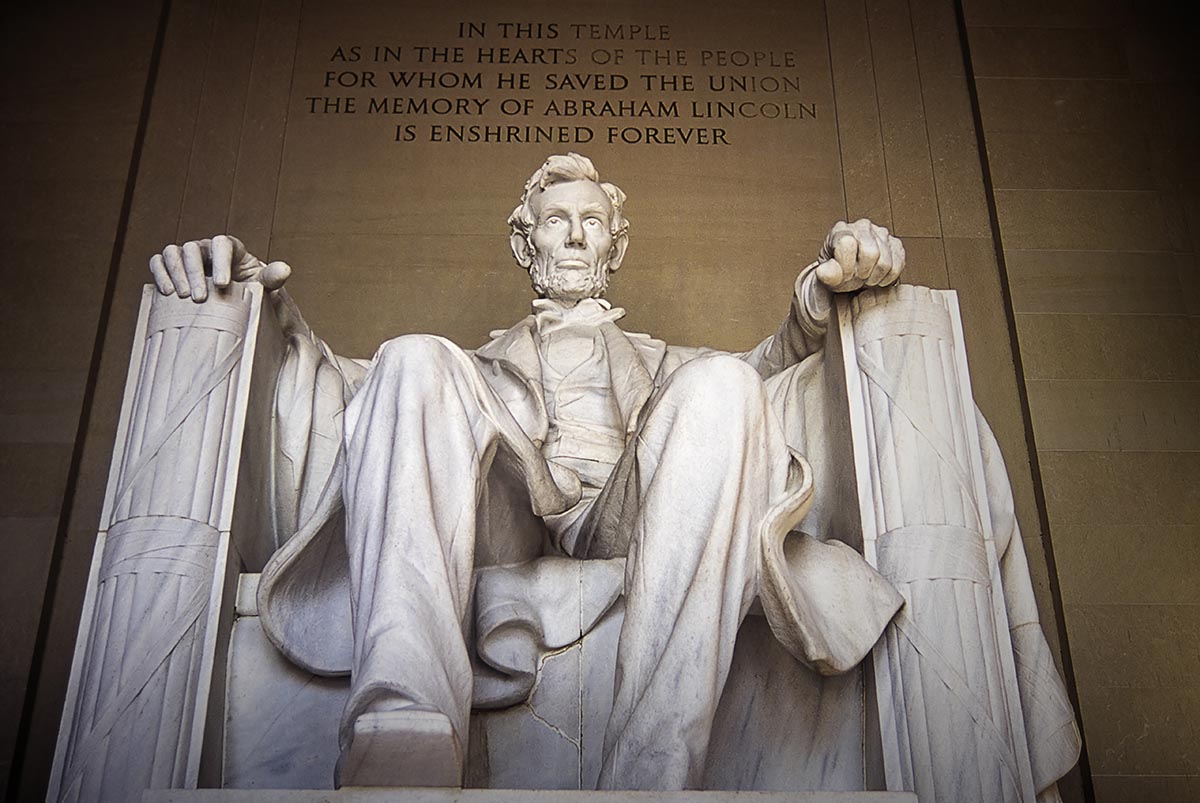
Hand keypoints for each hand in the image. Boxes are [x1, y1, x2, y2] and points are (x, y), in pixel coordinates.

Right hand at [149, 234, 290, 301]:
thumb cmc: (250, 289)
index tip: (222, 284)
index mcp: (229, 248)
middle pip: (193, 248)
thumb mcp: (263, 285)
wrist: (236, 301)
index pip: (221, 243)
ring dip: (176, 272)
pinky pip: (159, 261)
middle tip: (200, 297)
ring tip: (182, 296)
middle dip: (195, 272)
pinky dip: (160, 273)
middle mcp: (205, 248)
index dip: (220, 261)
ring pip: (173, 252)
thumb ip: (272, 277)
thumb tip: (285, 270)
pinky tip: (167, 292)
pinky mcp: (172, 267)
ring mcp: (187, 257)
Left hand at [815, 219, 904, 293]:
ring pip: (885, 262)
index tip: (844, 275)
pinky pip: (898, 265)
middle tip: (857, 278)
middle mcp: (862, 226)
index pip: (847, 245)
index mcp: (841, 230)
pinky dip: (888, 278)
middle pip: (871, 253)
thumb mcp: (828, 277)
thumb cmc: (839, 274)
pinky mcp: (896, 244)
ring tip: (866, 278)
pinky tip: (878, 277)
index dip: (847, 266)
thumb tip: (823, 271)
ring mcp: (881, 233)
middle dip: (863, 272)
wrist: (853, 277)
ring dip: (875, 277)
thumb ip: (826, 274)